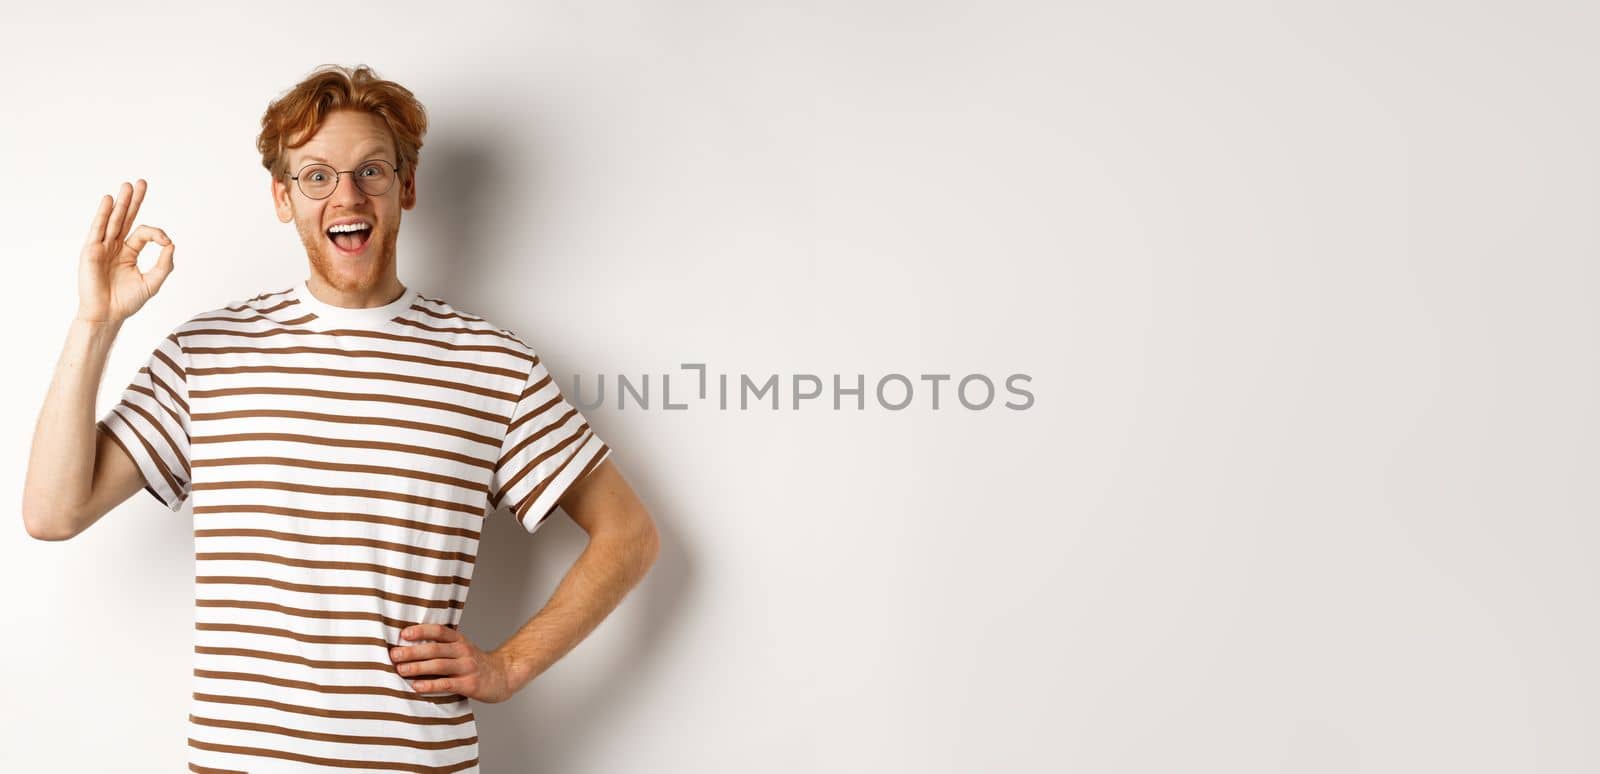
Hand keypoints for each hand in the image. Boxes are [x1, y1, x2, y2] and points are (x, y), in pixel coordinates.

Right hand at [77, 179, 175, 323]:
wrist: (107, 315)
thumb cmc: (127, 301)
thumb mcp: (152, 282)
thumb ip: (164, 264)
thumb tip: (172, 244)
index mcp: (128, 252)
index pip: (142, 233)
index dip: (158, 234)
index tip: (166, 242)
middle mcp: (114, 246)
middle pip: (125, 218)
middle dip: (134, 201)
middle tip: (142, 182)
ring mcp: (102, 247)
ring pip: (112, 220)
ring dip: (120, 203)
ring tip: (127, 186)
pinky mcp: (91, 251)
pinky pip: (97, 229)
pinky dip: (102, 215)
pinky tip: (108, 200)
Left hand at [389, 624, 518, 703]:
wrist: (504, 676)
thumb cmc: (475, 664)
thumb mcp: (462, 649)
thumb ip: (442, 647)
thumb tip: (409, 648)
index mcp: (460, 640)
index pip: (439, 631)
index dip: (421, 631)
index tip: (404, 634)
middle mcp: (464, 651)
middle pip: (435, 649)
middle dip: (412, 651)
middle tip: (395, 655)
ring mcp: (467, 667)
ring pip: (439, 666)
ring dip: (417, 667)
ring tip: (401, 670)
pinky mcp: (470, 684)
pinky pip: (447, 684)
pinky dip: (430, 685)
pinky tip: (416, 686)